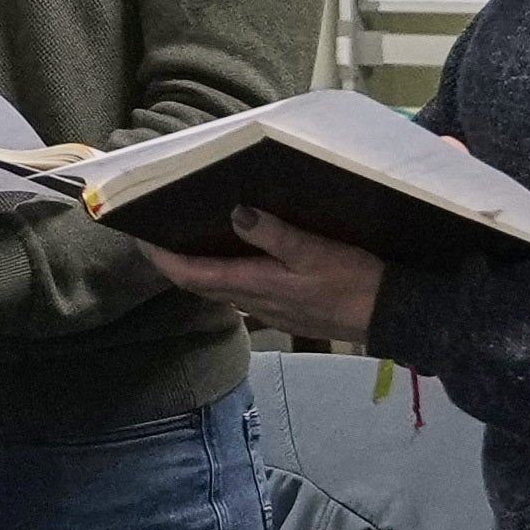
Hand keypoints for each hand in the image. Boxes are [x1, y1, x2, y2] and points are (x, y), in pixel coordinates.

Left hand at [149, 203, 383, 350]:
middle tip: (156, 232)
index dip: (161, 258)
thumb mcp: (316, 252)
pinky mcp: (285, 311)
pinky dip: (228, 274)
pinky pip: (243, 292)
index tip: (140, 237)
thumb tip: (235, 213)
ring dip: (201, 268)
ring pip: (221, 289)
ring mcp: (269, 310)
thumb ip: (275, 235)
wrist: (390, 316)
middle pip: (200, 284)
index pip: (191, 275)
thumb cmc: (354, 281)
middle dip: (174, 261)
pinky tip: (236, 258)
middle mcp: (254, 302)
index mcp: (255, 285)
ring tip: (189, 239)